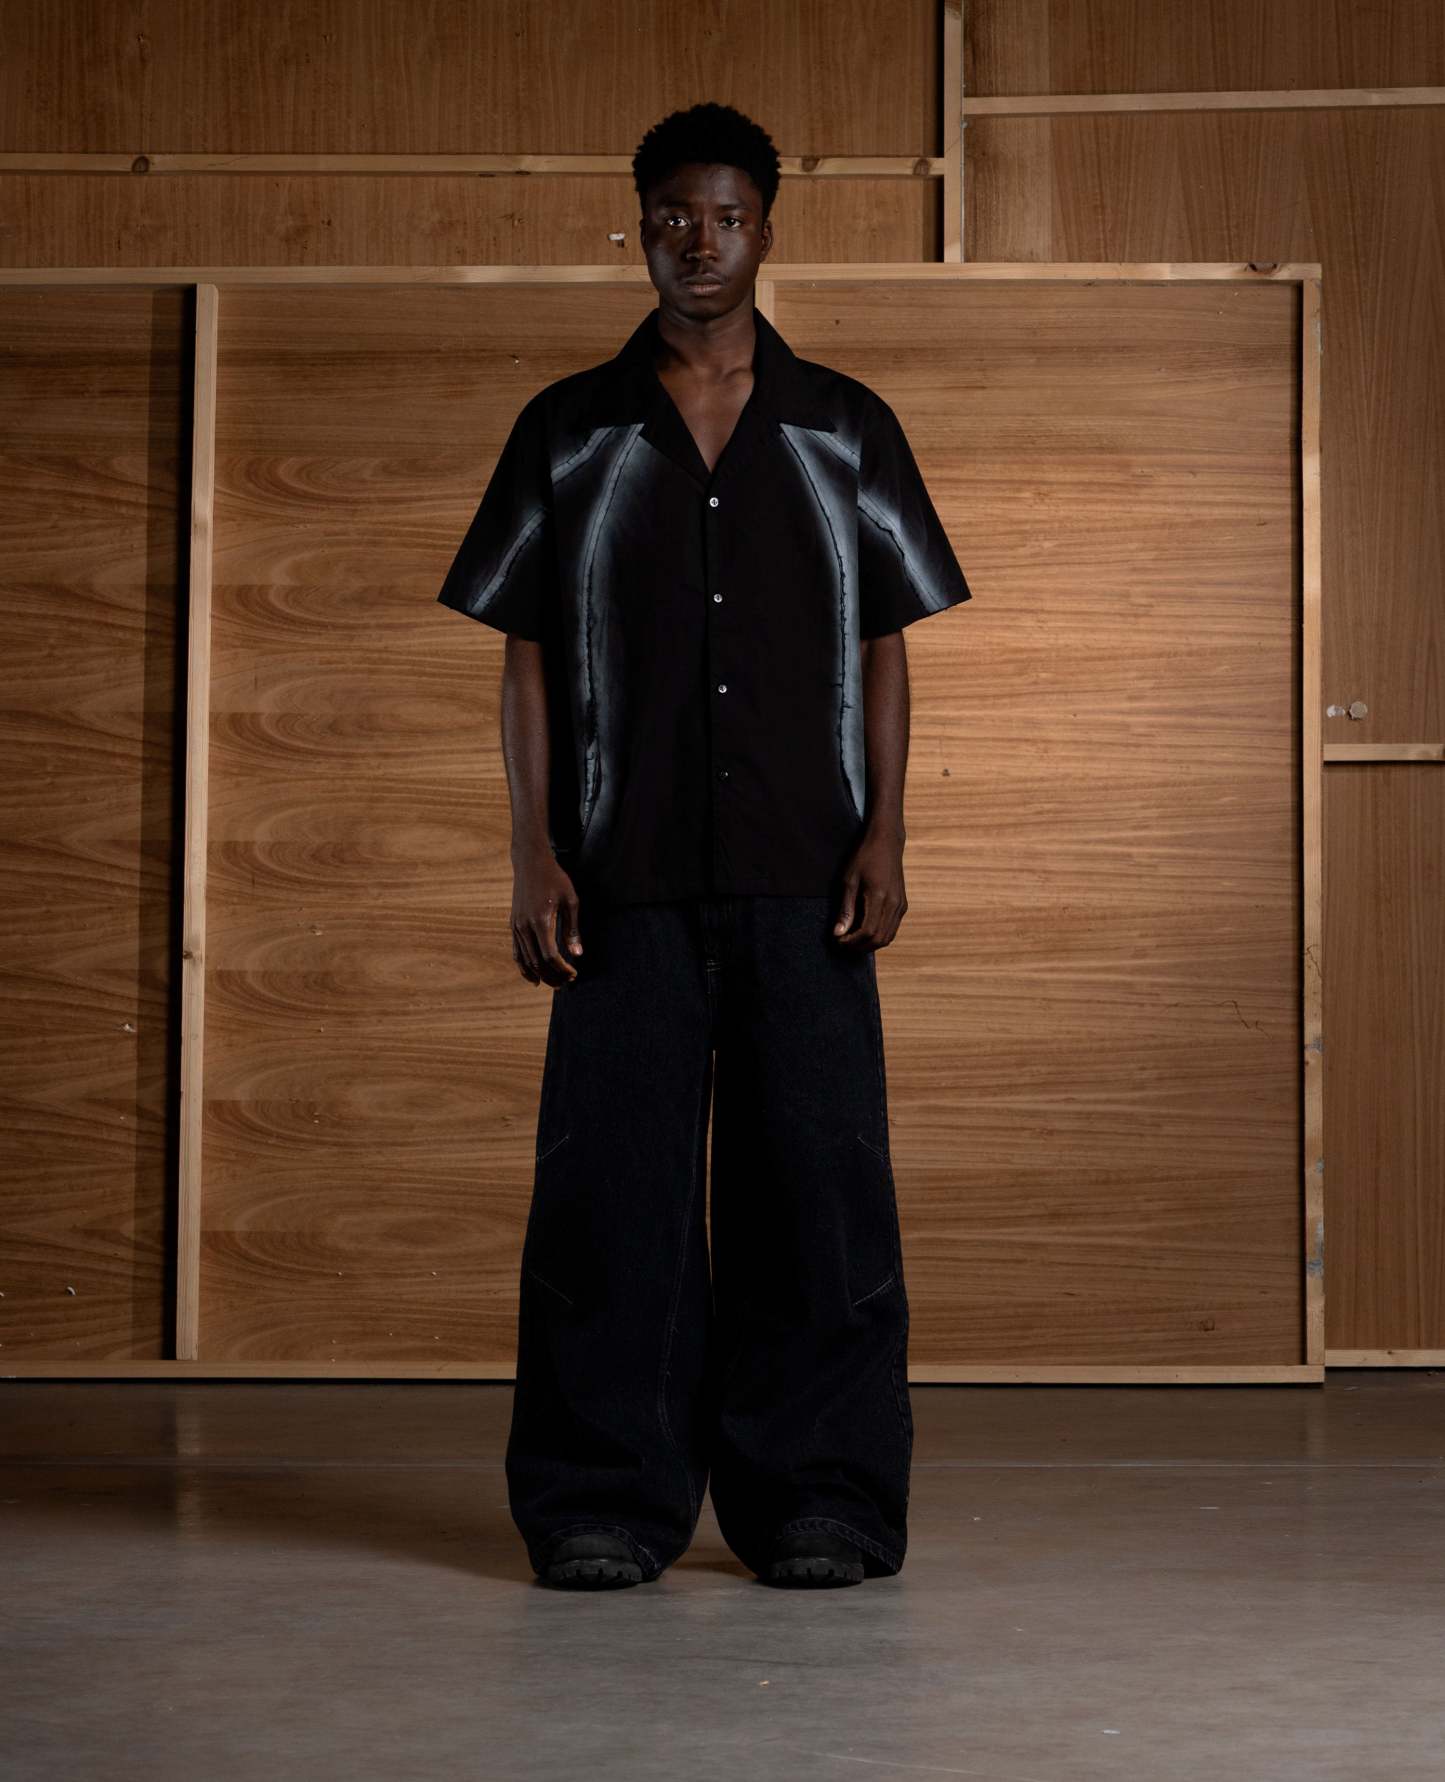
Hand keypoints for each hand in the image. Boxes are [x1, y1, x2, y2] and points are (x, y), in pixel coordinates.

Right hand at [510, 847, 584, 985]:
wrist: (530, 863)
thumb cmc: (555, 879)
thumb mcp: (571, 901)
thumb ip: (572, 929)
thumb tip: (577, 955)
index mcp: (540, 920)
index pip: (550, 956)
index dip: (562, 969)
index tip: (574, 974)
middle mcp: (525, 926)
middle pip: (537, 962)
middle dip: (552, 976)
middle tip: (567, 982)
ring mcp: (516, 927)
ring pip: (525, 961)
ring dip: (540, 975)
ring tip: (555, 983)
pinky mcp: (513, 925)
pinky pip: (517, 952)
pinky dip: (524, 968)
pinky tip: (534, 978)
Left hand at [832, 829, 906, 950]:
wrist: (886, 842)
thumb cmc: (864, 857)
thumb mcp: (849, 880)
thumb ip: (846, 909)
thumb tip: (838, 933)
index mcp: (880, 897)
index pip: (867, 931)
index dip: (852, 941)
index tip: (837, 940)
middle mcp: (894, 904)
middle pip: (879, 939)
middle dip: (860, 947)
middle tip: (843, 944)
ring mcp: (901, 905)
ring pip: (888, 937)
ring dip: (869, 944)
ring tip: (852, 941)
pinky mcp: (903, 904)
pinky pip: (892, 928)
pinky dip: (879, 936)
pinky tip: (864, 933)